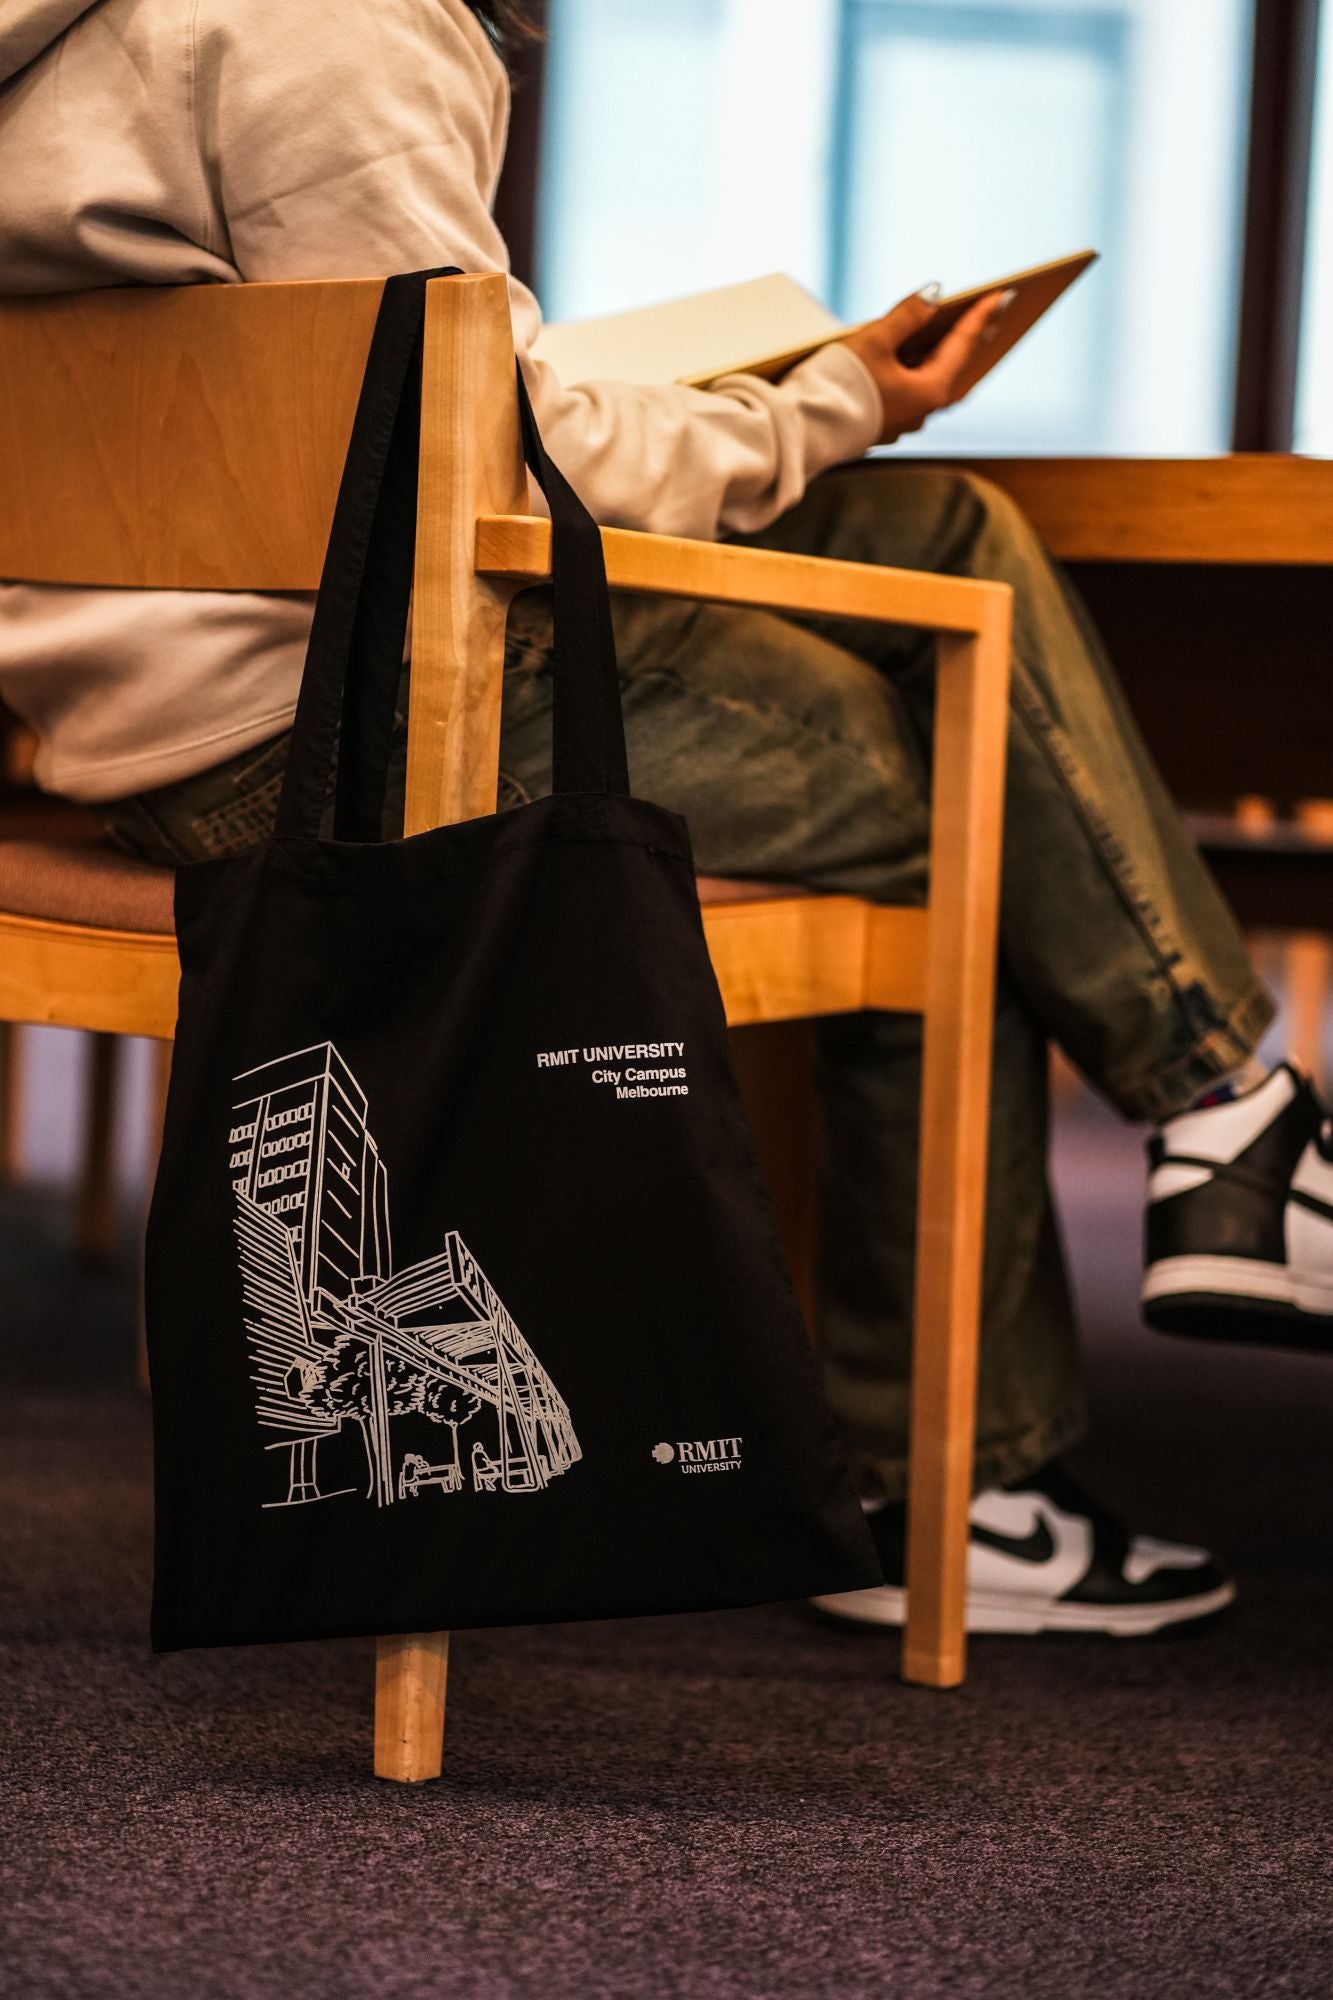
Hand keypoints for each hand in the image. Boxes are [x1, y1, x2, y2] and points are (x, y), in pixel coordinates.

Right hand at [840, 288, 1010, 444]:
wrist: (803, 429)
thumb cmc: (839, 385)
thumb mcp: (875, 339)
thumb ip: (907, 315)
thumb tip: (934, 297)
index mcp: (930, 391)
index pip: (964, 344)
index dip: (982, 315)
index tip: (1003, 295)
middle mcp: (923, 411)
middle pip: (955, 366)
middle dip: (973, 337)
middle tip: (995, 314)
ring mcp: (903, 420)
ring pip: (934, 380)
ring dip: (947, 354)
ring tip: (959, 333)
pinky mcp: (883, 422)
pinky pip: (912, 390)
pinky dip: (922, 368)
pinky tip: (919, 358)